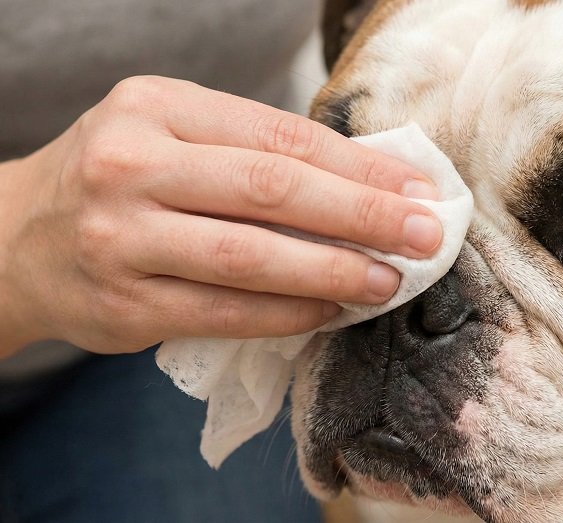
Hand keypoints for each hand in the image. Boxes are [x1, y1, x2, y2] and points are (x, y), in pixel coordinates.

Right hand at [0, 76, 442, 354]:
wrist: (17, 240)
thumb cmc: (124, 180)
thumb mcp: (174, 135)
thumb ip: (255, 151)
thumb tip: (373, 183)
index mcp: (156, 107)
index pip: (280, 136)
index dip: (360, 166)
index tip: (418, 189)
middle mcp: (132, 164)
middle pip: (271, 189)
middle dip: (362, 214)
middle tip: (424, 235)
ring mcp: (121, 238)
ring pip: (249, 256)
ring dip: (333, 271)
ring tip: (388, 281)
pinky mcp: (123, 304)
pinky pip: (225, 311)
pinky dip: (288, 313)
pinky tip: (331, 309)